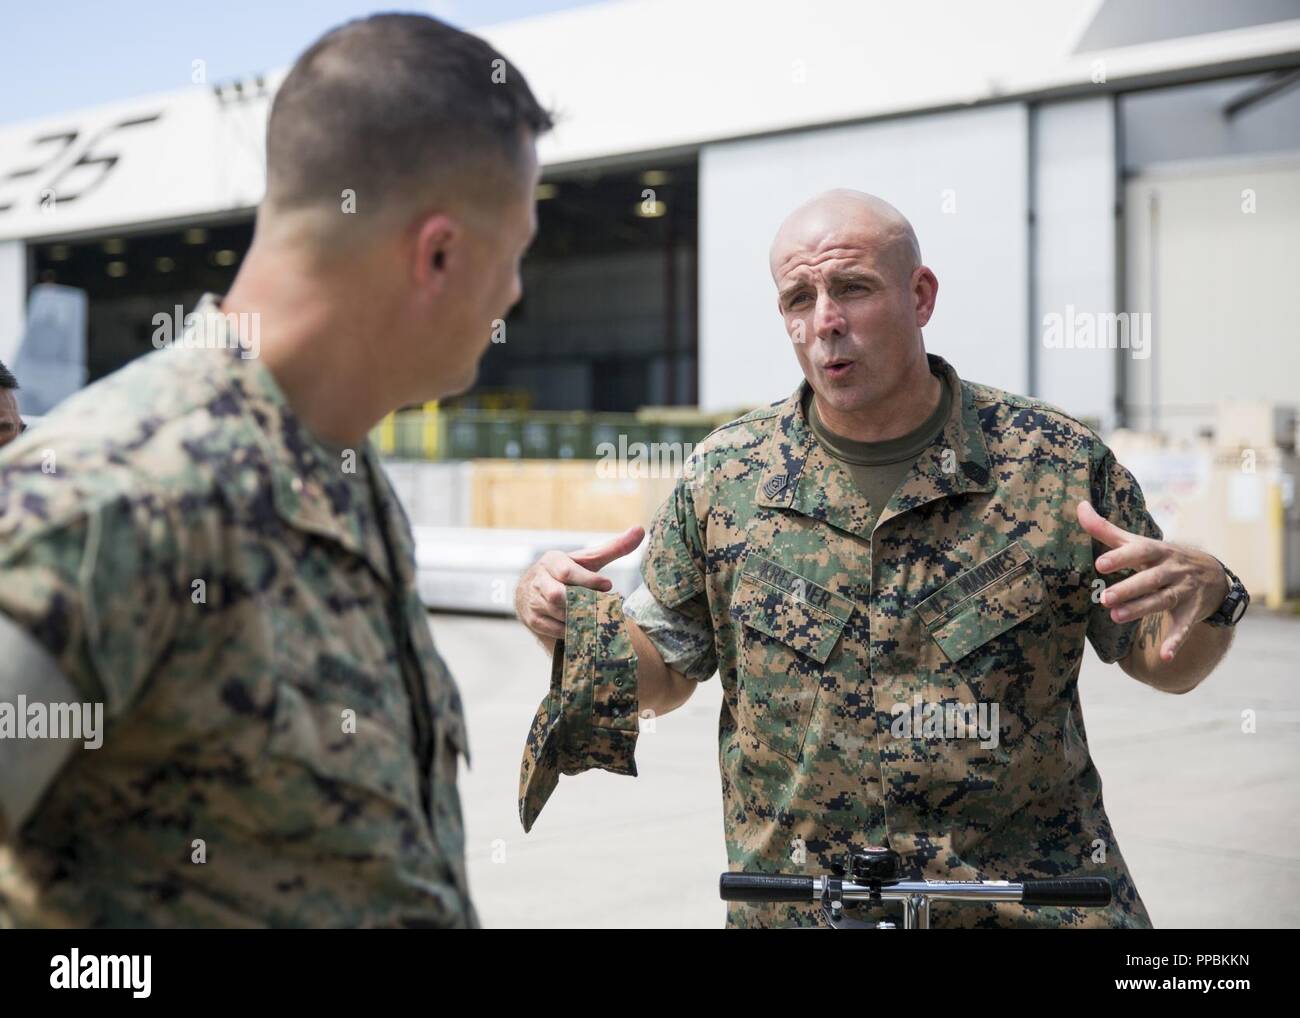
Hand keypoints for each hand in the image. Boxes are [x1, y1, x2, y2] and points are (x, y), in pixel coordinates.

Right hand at [513, 526, 645, 640]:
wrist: (532, 588)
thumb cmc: (569, 571)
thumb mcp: (588, 559)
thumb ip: (614, 548)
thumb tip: (640, 530)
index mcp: (553, 560)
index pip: (568, 572)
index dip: (589, 580)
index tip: (608, 586)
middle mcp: (539, 579)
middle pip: (558, 595)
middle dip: (580, 601)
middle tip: (599, 606)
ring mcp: (533, 600)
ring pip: (557, 613)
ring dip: (578, 617)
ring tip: (595, 616)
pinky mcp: (533, 619)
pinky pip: (553, 628)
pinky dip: (570, 629)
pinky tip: (582, 626)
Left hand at [1077, 501, 1228, 661]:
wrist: (1214, 575)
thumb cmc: (1163, 557)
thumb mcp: (1138, 541)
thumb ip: (1106, 529)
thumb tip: (1079, 505)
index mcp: (1157, 551)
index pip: (1139, 551)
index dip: (1121, 557)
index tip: (1100, 564)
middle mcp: (1172, 570)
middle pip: (1150, 580)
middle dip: (1128, 589)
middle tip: (1104, 599)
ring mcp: (1184, 592)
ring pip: (1162, 601)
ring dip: (1141, 610)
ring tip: (1116, 617)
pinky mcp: (1191, 613)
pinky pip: (1184, 628)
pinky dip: (1176, 641)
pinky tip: (1165, 655)